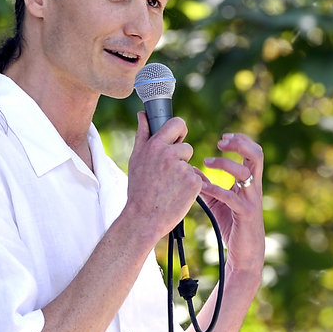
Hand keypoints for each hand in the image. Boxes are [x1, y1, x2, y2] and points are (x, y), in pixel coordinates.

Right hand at [126, 112, 202, 238]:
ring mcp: (183, 169)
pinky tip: (176, 194)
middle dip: (181, 157)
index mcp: (155, 145)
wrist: (144, 217)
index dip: (180, 130)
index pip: (177, 123)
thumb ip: (142, 133)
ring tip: (169, 186)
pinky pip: (196, 178)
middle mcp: (169, 154)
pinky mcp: (194, 182)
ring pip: (190, 164)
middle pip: (186, 146)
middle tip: (167, 174)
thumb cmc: (138, 188)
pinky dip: (189, 186)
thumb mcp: (136, 159)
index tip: (178, 138)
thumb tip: (142, 114)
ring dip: (184, 173)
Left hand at [199, 133, 264, 275]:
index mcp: (251, 182)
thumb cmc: (232, 225)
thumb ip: (208, 186)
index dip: (240, 140)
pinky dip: (214, 188)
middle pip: (256, 155)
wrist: (245, 254)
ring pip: (244, 172)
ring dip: (224, 163)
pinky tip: (201, 186)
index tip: (222, 138)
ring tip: (207, 161)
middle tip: (220, 142)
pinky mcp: (245, 214)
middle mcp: (255, 188)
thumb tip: (192, 170)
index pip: (253, 152)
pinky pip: (230, 196)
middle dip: (239, 143)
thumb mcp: (218, 202)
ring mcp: (251, 200)